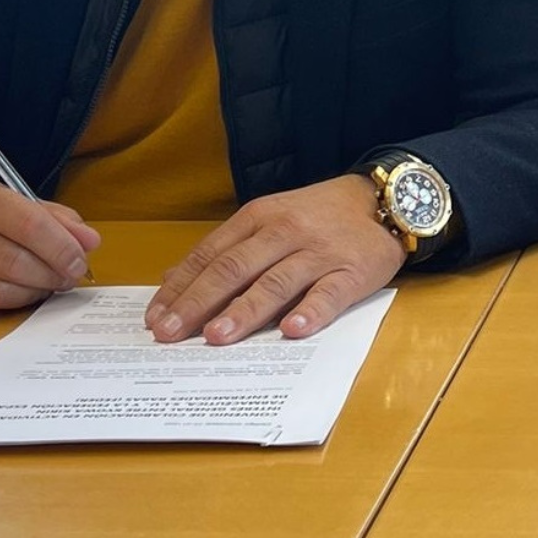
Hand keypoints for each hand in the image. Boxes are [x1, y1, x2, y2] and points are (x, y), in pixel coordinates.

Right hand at [0, 175, 99, 319]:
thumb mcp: (1, 199)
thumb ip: (49, 217)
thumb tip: (89, 240)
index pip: (26, 223)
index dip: (61, 246)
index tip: (80, 260)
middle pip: (12, 261)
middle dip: (50, 274)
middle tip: (67, 278)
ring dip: (30, 293)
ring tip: (44, 287)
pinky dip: (1, 305)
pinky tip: (12, 295)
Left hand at [147, 175, 407, 345]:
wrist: (382, 200)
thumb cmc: (316, 216)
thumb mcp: (269, 219)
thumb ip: (229, 249)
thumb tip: (177, 284)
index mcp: (257, 218)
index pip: (210, 254)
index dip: (181, 287)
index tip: (155, 317)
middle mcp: (284, 232)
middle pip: (235, 268)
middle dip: (198, 303)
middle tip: (170, 334)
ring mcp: (319, 252)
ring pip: (276, 282)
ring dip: (245, 310)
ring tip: (217, 337)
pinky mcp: (353, 271)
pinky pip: (329, 294)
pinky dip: (311, 312)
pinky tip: (292, 331)